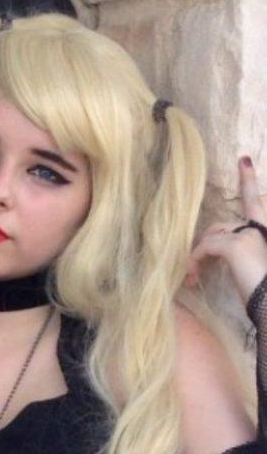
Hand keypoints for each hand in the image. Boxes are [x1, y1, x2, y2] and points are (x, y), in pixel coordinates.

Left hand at [186, 157, 266, 307]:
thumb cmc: (262, 293)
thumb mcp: (251, 267)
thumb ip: (239, 253)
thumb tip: (210, 252)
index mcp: (264, 231)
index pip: (254, 203)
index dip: (248, 181)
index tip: (244, 160)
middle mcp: (257, 229)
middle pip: (220, 227)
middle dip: (204, 246)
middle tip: (194, 270)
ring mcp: (246, 235)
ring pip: (211, 237)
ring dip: (198, 257)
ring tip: (193, 277)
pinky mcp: (235, 245)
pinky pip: (205, 247)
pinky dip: (196, 261)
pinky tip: (194, 277)